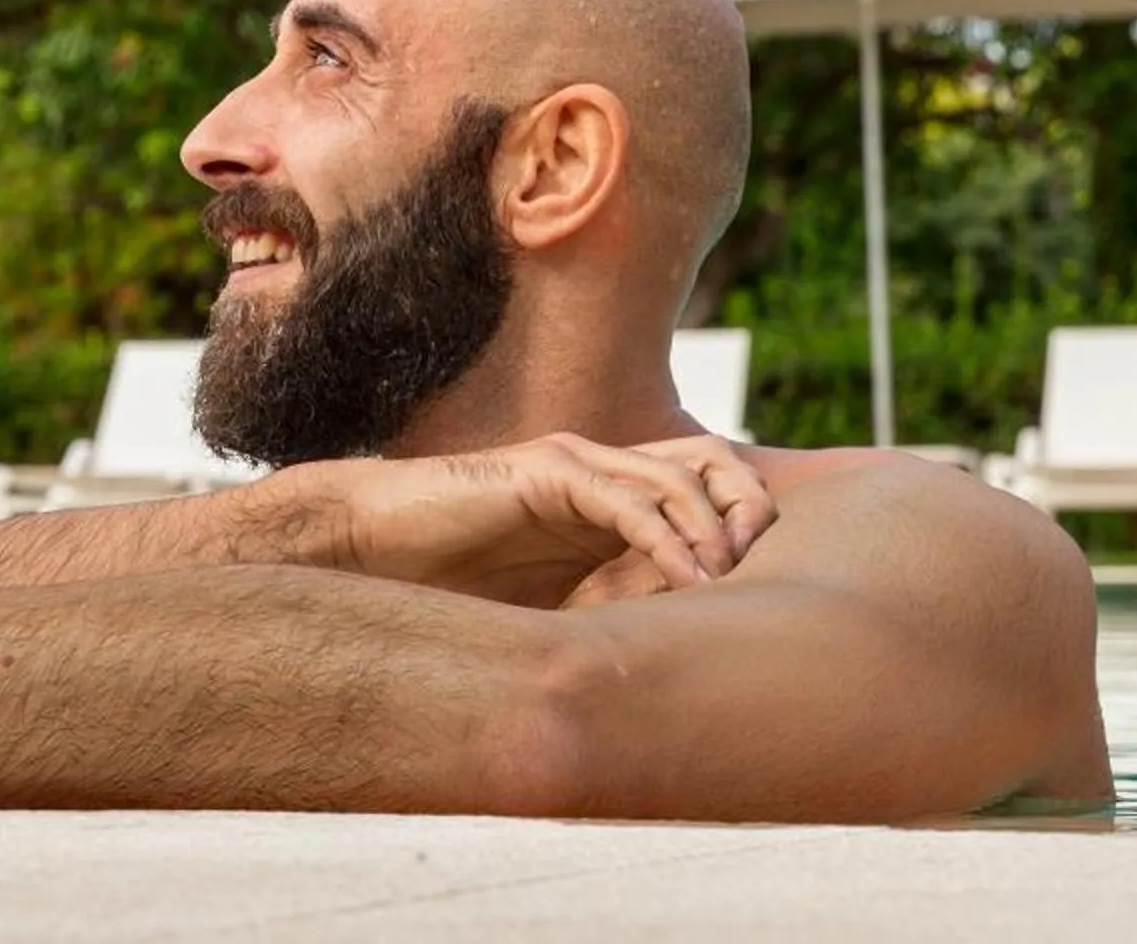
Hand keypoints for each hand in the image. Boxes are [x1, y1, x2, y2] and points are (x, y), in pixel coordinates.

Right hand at [280, 432, 776, 608]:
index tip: (770, 582)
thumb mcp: (550, 606)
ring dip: (717, 527)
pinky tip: (688, 579)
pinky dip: (666, 538)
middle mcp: (597, 469)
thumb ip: (606, 612)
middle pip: (709, 462)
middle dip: (749, 507)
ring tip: (731, 581)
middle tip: (769, 566)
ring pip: (678, 475)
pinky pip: (624, 499)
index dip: (744, 521)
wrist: (366, 547)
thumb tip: (672, 674)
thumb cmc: (446, 582)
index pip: (703, 484)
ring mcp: (572, 465)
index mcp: (604, 498)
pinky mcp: (543, 473)